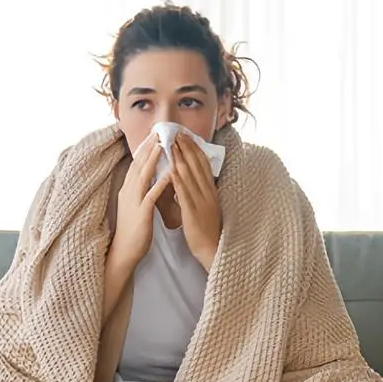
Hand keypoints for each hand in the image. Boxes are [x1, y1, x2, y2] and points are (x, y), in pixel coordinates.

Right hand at [110, 133, 170, 267]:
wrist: (123, 252)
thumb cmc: (132, 231)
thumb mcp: (134, 206)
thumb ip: (139, 191)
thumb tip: (146, 178)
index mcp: (128, 190)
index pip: (136, 164)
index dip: (144, 149)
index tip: (152, 135)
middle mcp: (128, 192)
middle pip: (138, 165)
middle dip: (148, 147)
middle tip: (158, 131)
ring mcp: (134, 202)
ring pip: (143, 176)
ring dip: (153, 159)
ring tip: (162, 145)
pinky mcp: (141, 213)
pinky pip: (151, 195)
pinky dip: (160, 183)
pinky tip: (169, 174)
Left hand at [170, 132, 221, 270]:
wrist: (212, 249)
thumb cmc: (208, 230)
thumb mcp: (208, 206)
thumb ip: (203, 192)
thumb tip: (197, 179)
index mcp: (211, 191)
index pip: (203, 165)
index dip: (195, 149)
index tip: (186, 136)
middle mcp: (207, 192)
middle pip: (197, 165)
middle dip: (186, 148)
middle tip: (177, 133)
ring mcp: (201, 201)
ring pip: (190, 175)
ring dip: (180, 157)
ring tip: (171, 144)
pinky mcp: (192, 211)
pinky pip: (183, 192)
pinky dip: (177, 178)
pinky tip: (170, 168)